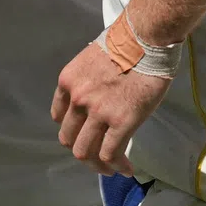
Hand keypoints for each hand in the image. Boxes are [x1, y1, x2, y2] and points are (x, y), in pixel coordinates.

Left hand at [51, 42, 171, 175]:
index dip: (72, 128)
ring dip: (97, 165)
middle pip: (69, 139)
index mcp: (68, 80)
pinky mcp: (121, 122)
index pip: (59, 116)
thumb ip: (88, 81)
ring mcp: (98, 112)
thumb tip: (98, 95)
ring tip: (110, 168)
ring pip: (86, 153)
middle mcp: (78, 99)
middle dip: (83, 149)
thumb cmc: (126, 41)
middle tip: (97, 153)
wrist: (146, 38)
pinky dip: (117, 166)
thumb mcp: (93, 58)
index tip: (84, 132)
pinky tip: (125, 168)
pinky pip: (111, 154)